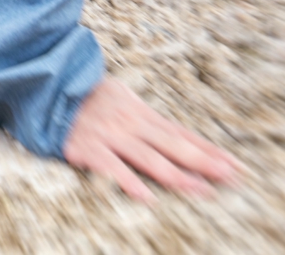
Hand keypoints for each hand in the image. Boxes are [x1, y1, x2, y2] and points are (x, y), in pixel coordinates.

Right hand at [62, 79, 239, 203]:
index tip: (236, 166)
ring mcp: (111, 136)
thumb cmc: (87, 99)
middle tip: (232, 177)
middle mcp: (131, 123)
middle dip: (204, 162)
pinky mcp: (89, 149)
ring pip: (149, 158)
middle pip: (174, 145)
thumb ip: (147, 120)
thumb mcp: (123, 100)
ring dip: (177, 175)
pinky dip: (130, 182)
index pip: (182, 133)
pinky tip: (148, 198)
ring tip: (202, 190)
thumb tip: (180, 137)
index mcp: (141, 113)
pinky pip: (112, 168)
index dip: (209, 150)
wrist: (48, 87)